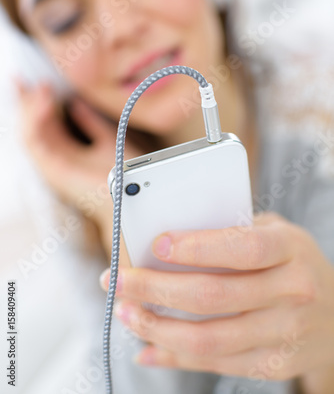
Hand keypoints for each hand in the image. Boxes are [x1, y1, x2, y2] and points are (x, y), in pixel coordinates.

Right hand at [14, 79, 140, 229]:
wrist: (132, 194)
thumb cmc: (123, 174)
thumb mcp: (107, 139)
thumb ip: (91, 124)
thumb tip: (77, 103)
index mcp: (68, 152)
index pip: (46, 124)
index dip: (40, 102)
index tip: (39, 81)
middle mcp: (57, 159)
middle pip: (33, 127)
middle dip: (26, 102)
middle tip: (20, 78)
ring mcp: (53, 166)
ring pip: (29, 133)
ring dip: (30, 109)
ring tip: (38, 88)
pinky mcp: (53, 171)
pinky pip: (34, 143)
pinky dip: (35, 123)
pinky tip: (43, 105)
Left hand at [100, 212, 333, 384]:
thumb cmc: (291, 262)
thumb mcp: (272, 232)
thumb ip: (228, 231)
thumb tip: (166, 244)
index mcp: (290, 250)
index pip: (240, 248)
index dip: (195, 247)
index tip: (155, 245)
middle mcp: (292, 293)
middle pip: (212, 296)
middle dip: (155, 289)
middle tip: (117, 282)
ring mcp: (284, 335)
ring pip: (207, 338)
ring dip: (156, 327)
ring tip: (125, 312)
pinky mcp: (272, 365)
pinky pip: (214, 364)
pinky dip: (173, 356)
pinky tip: (147, 344)